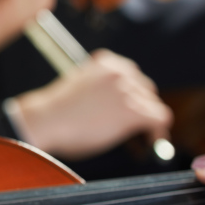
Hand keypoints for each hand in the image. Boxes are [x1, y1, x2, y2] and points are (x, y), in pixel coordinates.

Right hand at [7, 50, 172, 159]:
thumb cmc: (55, 111)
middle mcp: (120, 72)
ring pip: (153, 105)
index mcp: (106, 62)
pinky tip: (151, 141)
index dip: (133, 95)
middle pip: (146, 89)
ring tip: (142, 136)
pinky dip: (158, 132)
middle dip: (142, 107)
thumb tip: (112, 107)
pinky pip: (159, 119)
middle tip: (134, 126)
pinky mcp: (133, 111)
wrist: (45, 120)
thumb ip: (99, 89)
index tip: (130, 107)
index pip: (132, 75)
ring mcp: (128, 91)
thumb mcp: (79, 87)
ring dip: (147, 120)